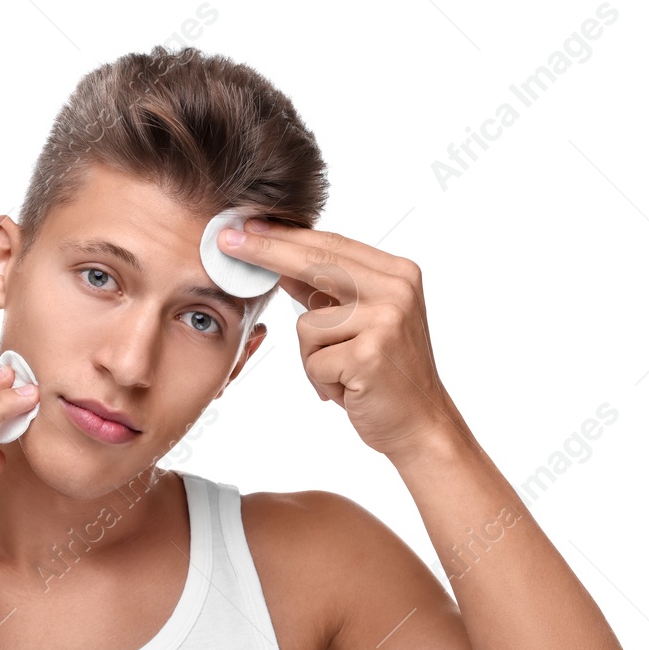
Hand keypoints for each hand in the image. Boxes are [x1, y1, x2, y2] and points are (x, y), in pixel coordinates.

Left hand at [219, 218, 466, 465]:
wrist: (422, 424)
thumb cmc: (385, 376)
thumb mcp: (362, 323)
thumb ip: (327, 293)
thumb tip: (280, 265)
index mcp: (397, 274)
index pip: (331, 245)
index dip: (286, 235)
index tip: (247, 225)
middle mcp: (396, 290)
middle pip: (316, 263)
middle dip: (266, 252)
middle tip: (226, 241)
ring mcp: (386, 321)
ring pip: (307, 325)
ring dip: (313, 358)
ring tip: (343, 375)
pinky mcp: (369, 355)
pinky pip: (313, 361)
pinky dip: (322, 381)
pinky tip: (349, 391)